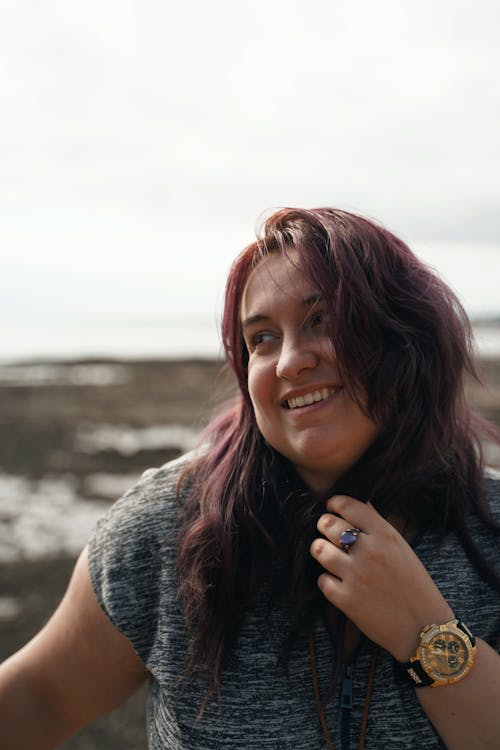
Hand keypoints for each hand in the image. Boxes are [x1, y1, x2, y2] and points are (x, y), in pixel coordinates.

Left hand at [310, 494, 453, 661]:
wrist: (424, 628)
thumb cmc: (414, 585)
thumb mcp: (401, 548)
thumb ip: (378, 527)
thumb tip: (359, 505)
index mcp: (385, 535)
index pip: (348, 505)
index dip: (334, 504)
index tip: (331, 507)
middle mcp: (369, 551)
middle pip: (328, 524)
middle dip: (324, 526)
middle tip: (327, 532)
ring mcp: (356, 575)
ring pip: (319, 549)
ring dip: (320, 551)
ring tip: (328, 555)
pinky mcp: (346, 599)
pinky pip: (322, 580)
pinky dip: (327, 581)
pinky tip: (337, 583)